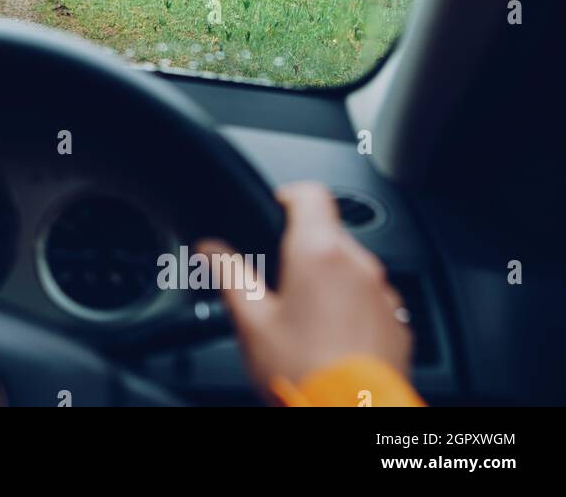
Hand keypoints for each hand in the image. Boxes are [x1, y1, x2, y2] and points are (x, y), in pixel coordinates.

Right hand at [197, 181, 410, 400]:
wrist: (352, 412)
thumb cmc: (302, 369)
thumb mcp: (251, 321)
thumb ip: (229, 274)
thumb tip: (208, 249)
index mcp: (318, 252)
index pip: (309, 194)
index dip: (287, 195)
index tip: (275, 208)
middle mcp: (358, 264)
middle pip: (329, 233)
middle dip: (302, 248)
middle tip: (277, 282)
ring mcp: (383, 293)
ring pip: (351, 267)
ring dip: (329, 279)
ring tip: (303, 317)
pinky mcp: (398, 320)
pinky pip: (370, 299)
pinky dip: (351, 307)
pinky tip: (330, 336)